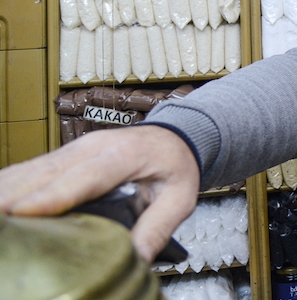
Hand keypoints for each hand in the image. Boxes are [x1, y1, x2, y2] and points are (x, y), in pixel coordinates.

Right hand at [0, 125, 199, 261]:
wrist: (175, 136)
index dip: (50, 197)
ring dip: (6, 191)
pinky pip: (29, 170)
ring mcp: (74, 149)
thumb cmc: (176, 165)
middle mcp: (93, 148)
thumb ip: (156, 229)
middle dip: (13, 197)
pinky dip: (9, 185)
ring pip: (30, 170)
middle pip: (44, 173)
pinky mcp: (63, 156)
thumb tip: (134, 260)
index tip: (22, 213)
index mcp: (124, 156)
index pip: (83, 178)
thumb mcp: (179, 199)